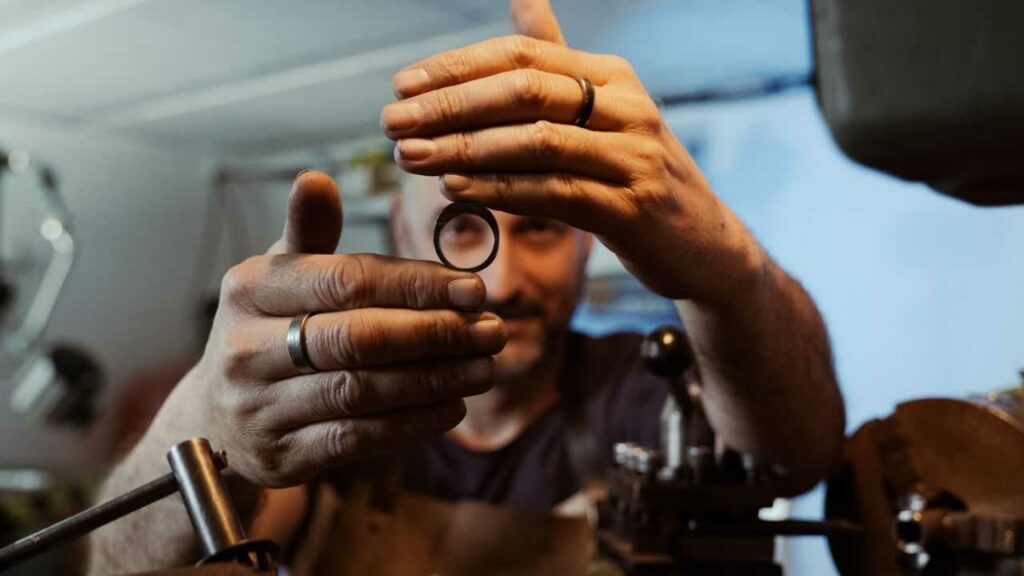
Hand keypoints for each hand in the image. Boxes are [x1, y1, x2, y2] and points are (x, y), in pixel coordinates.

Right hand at [185, 171, 506, 486]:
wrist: (215, 417)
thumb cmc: (268, 328)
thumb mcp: (278, 275)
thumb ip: (309, 233)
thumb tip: (316, 179)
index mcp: (248, 289)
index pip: (347, 281)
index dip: (417, 285)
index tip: (473, 288)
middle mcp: (246, 349)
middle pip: (359, 338)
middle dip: (436, 334)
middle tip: (492, 330)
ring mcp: (260, 408)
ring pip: (364, 391)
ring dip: (436, 379)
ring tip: (484, 367)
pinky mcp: (283, 456)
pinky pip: (360, 439)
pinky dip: (414, 422)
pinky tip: (453, 404)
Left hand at [382, 0, 766, 303]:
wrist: (704, 244)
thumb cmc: (636, 175)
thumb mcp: (606, 111)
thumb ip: (560, 60)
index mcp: (612, 76)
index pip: (524, 54)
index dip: (457, 68)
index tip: (400, 86)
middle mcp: (627, 106)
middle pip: (525, 90)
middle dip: (450, 105)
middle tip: (392, 123)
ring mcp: (633, 157)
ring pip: (537, 142)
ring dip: (465, 148)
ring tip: (411, 158)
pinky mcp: (631, 208)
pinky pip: (555, 193)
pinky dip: (501, 190)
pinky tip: (456, 190)